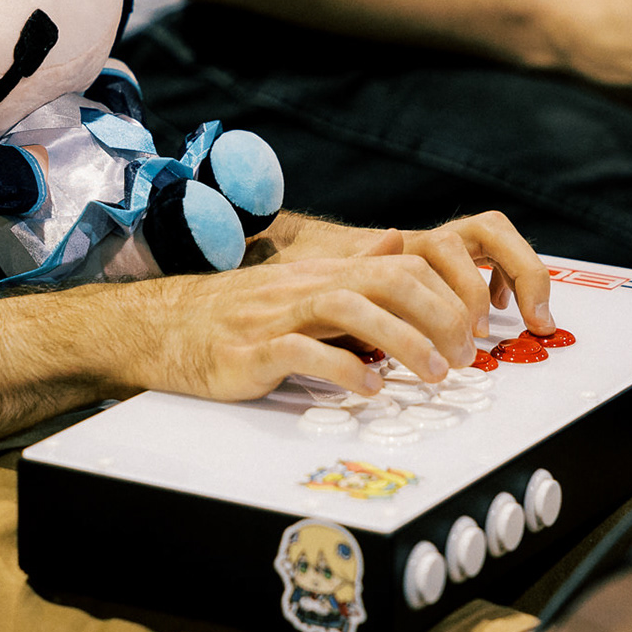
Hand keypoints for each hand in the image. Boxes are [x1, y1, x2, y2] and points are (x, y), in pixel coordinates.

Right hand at [120, 235, 478, 400]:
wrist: (161, 327)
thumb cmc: (235, 313)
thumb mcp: (299, 282)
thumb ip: (352, 265)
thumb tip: (399, 242)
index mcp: (322, 273)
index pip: (400, 265)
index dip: (444, 296)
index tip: (470, 332)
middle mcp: (303, 287)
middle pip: (385, 280)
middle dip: (437, 317)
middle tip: (463, 357)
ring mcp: (275, 317)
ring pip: (349, 307)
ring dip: (403, 341)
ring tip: (434, 374)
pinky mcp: (250, 353)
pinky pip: (300, 352)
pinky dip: (341, 369)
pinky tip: (368, 389)